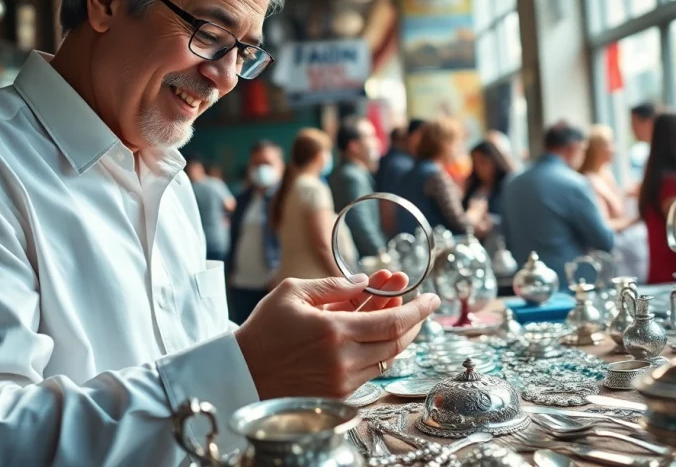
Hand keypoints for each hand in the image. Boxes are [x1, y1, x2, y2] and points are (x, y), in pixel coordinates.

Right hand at [234, 274, 439, 399]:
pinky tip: (374, 332)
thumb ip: (333, 285)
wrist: (241, 373)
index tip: (433, 298)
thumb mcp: (293, 292)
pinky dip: (378, 350)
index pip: (393, 322)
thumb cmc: (264, 330)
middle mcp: (343, 359)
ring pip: (386, 357)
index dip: (418, 309)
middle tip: (418, 302)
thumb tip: (366, 281)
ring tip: (393, 311)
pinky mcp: (338, 394)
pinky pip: (370, 370)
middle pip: (397, 341)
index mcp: (334, 331)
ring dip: (396, 334)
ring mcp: (342, 381)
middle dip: (413, 320)